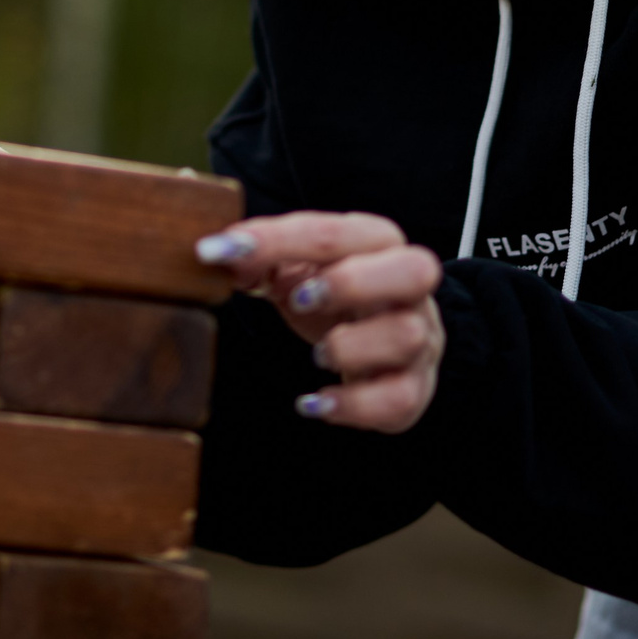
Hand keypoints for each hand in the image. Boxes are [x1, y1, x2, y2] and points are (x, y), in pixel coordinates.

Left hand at [195, 211, 443, 433]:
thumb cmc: (336, 298)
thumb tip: (216, 252)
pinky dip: (353, 405)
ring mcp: (421, 338)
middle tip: (298, 300)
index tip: (217, 251)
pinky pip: (398, 399)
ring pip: (407, 337)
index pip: (335, 233)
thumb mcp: (294, 271)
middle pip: (414, 270)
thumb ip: (257, 258)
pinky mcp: (414, 388)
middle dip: (350, 283)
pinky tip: (315, 405)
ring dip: (350, 347)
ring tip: (317, 356)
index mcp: (377, 244)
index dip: (274, 240)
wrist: (382, 345)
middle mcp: (409, 288)